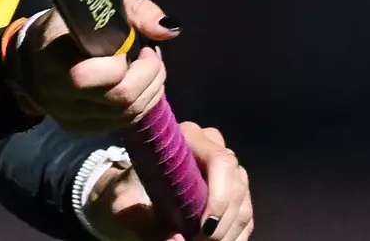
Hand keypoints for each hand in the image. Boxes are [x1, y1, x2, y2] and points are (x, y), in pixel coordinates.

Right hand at [6, 0, 181, 134]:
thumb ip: (133, 11)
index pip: (90, 75)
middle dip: (148, 74)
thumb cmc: (67, 28)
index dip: (120, 61)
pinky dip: (144, 102)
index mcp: (52, 61)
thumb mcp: (94, 8)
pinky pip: (125, 121)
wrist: (35, 60)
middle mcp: (59, 96)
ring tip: (150, 65)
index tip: (128, 42)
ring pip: (128, 112)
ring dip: (152, 87)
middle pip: (119, 97)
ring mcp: (72, 118)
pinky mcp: (85, 129)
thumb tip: (169, 30)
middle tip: (150, 54)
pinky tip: (144, 83)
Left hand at [82, 123, 252, 240]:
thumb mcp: (124, 208)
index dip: (220, 196)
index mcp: (185, 138)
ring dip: (229, 231)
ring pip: (243, 201)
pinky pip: (246, 215)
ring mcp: (225, 168)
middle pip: (236, 183)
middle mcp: (211, 145)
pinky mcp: (232, 190)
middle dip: (223, 221)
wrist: (128, 197)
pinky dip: (235, 235)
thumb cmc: (124, 195)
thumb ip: (145, 224)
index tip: (205, 229)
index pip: (219, 160)